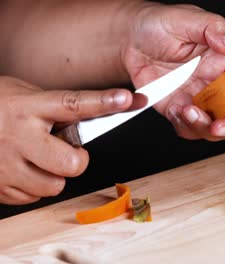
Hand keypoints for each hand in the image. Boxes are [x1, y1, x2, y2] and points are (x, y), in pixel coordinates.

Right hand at [0, 76, 140, 204]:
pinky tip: (22, 168)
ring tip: (39, 159)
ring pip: (53, 186)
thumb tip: (98, 114)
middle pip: (71, 163)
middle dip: (77, 161)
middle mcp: (19, 135)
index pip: (74, 104)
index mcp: (30, 106)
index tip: (127, 99)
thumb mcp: (26, 95)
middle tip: (69, 152)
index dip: (104, 102)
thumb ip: (56, 108)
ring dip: (54, 176)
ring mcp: (5, 163)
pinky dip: (34, 187)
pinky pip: (33, 197)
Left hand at [121, 3, 224, 140]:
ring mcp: (197, 99)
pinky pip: (188, 129)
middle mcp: (214, 84)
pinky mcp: (178, 109)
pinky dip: (185, 128)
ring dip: (203, 128)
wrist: (129, 39)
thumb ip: (213, 28)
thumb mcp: (188, 18)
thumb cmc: (160, 24)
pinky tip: (175, 112)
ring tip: (186, 111)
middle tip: (217, 128)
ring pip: (213, 127)